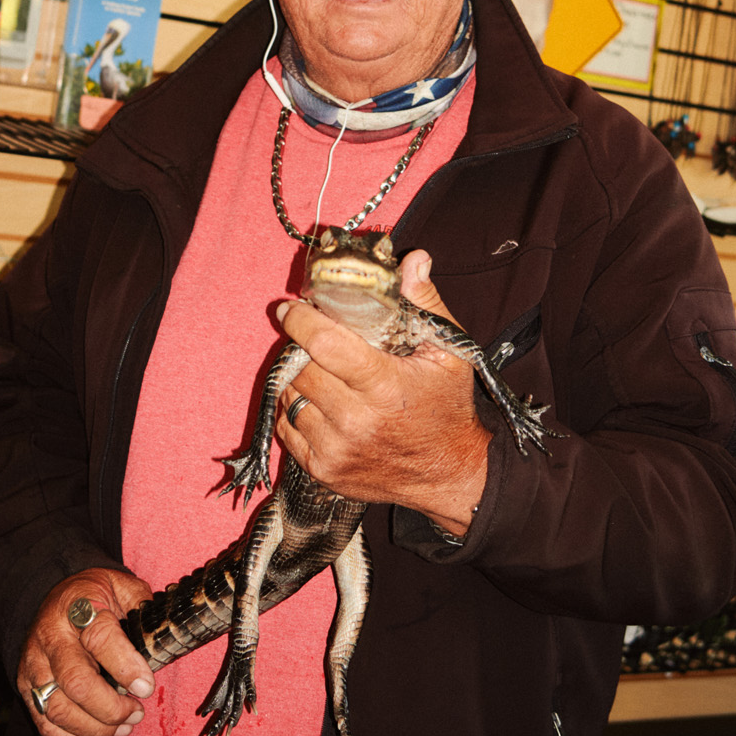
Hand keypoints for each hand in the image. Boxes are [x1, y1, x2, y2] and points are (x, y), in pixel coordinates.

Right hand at [18, 567, 157, 735]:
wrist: (55, 597)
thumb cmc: (95, 597)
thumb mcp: (122, 587)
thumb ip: (142, 606)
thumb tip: (160, 640)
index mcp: (77, 608)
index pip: (99, 639)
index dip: (125, 667)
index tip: (146, 688)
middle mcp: (50, 637)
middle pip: (75, 682)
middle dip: (111, 708)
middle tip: (137, 713)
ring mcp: (34, 665)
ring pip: (58, 709)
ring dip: (95, 729)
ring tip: (124, 728)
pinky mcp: (27, 686)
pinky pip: (45, 723)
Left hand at [272, 247, 490, 536]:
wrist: (450, 476)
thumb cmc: (447, 408)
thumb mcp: (448, 353)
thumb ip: (425, 303)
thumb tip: (412, 259)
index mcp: (384, 387)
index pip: (323, 343)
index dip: (301, 319)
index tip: (293, 306)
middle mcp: (355, 421)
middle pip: (301, 367)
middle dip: (301, 347)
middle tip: (312, 338)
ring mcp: (335, 449)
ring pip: (288, 396)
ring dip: (297, 378)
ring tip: (319, 370)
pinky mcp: (322, 470)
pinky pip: (285, 427)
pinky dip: (295, 409)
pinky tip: (317, 401)